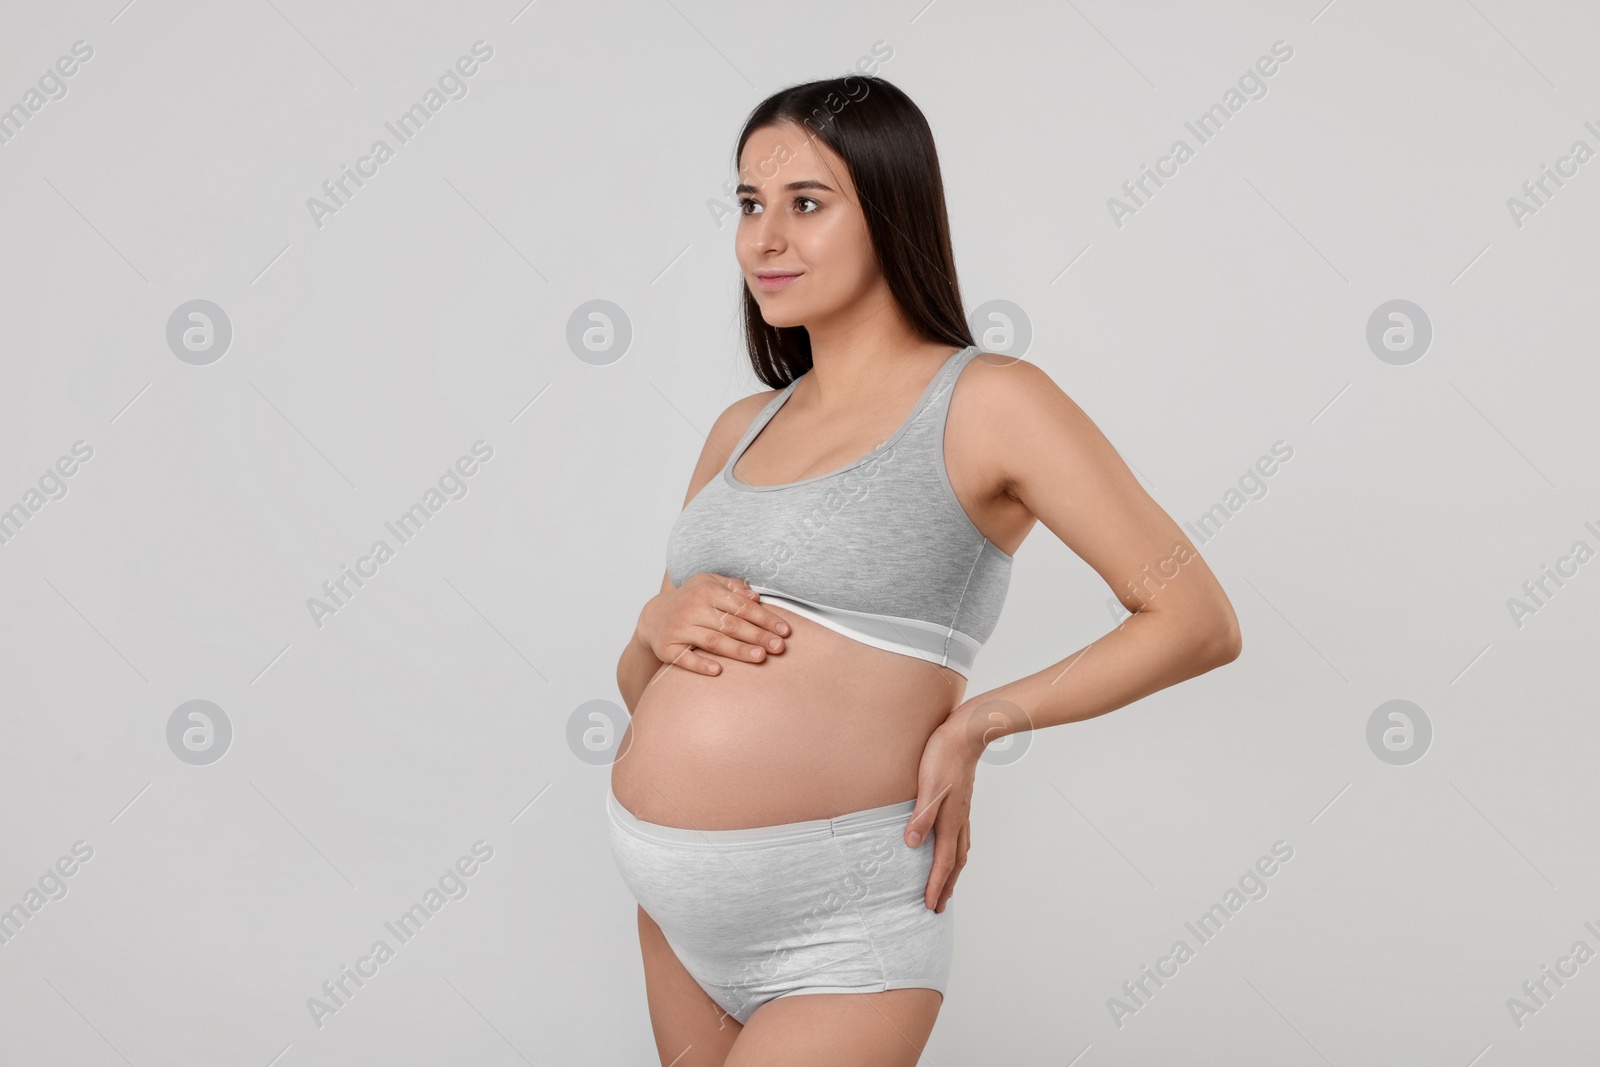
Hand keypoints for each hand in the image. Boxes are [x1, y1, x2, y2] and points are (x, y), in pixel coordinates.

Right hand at [635, 572, 789, 675]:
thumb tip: (756, 597)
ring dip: (737, 650)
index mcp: (707, 590)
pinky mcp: (667, 648)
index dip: (765, 618)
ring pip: (713, 641)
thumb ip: (733, 588)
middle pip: (731, 624)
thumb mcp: (709, 584)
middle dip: (757, 636)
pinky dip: (701, 664)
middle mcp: (693, 608)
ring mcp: (679, 629)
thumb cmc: (691, 600)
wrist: (653, 616)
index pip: (742, 606)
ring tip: (760, 657)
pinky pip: (685, 659)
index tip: (785, 631)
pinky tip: (719, 671)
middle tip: (779, 647)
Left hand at [904, 717, 980, 911]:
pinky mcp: (961, 803)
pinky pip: (960, 838)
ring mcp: (962, 813)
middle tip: (938, 908)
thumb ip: (921, 815)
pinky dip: (955, 853)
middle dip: (946, 886)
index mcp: (950, 820)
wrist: (966, 734)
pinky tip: (948, 849)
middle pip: (955, 863)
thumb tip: (912, 844)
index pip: (943, 862)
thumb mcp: (928, 785)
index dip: (936, 885)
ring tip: (945, 886)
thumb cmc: (943, 756)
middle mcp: (959, 821)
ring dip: (952, 872)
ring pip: (960, 851)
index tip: (929, 906)